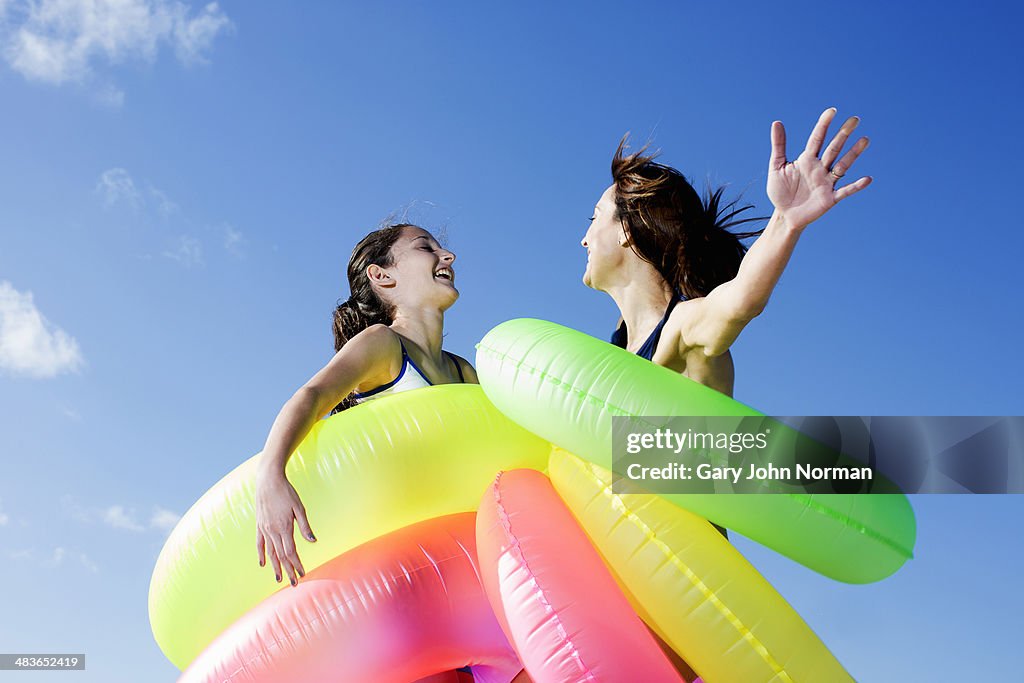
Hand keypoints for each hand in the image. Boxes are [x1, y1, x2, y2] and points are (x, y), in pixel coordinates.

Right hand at [255, 470, 316, 585]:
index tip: (302, 573)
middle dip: (288, 570)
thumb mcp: (299, 507)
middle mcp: (272, 531)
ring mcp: (264, 529)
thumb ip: (305, 526)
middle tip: (293, 583)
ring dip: (275, 567)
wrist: (268, 481)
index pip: (291, 552)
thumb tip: (312, 540)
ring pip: (270, 553)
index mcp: (284, 527)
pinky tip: (263, 563)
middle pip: (281, 556)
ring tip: (279, 578)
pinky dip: (261, 554)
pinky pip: (259, 544)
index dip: (297, 564)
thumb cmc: (286, 492)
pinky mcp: (259, 525)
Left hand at [767, 107, 871, 229]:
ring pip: (842, 165)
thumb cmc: (780, 191)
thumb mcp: (776, 166)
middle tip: (855, 119)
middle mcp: (820, 168)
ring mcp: (826, 182)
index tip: (832, 111)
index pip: (817, 138)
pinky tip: (867, 179)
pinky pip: (845, 191)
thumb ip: (779, 145)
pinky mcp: (830, 198)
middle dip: (843, 134)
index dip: (824, 125)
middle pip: (833, 148)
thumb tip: (777, 122)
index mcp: (807, 159)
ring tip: (865, 140)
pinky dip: (856, 186)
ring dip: (853, 154)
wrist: (784, 215)